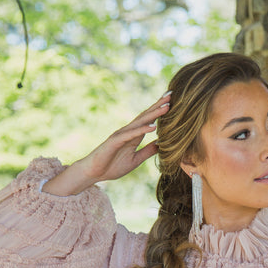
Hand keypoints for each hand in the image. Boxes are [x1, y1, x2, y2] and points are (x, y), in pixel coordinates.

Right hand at [42, 91, 171, 195]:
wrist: (94, 173)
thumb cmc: (112, 166)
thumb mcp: (135, 160)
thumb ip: (147, 151)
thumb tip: (161, 145)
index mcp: (134, 136)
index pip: (149, 121)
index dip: (160, 112)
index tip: (173, 102)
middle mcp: (128, 132)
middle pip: (146, 116)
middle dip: (158, 105)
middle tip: (172, 94)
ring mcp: (121, 135)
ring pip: (140, 122)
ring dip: (154, 114)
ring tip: (166, 106)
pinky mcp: (115, 141)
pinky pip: (131, 135)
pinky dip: (142, 130)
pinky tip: (153, 126)